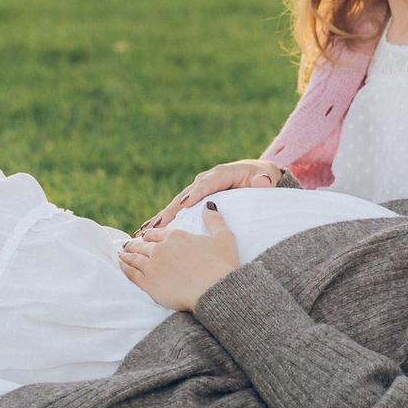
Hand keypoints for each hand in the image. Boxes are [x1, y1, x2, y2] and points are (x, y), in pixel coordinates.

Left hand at [117, 206, 241, 311]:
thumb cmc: (223, 265)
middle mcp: (161, 248)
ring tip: (121, 255)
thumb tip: (208, 204)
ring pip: (134, 257)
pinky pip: (131, 273)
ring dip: (127, 255)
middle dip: (135, 244)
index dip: (151, 235)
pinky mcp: (148, 283)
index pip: (158, 233)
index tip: (146, 236)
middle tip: (128, 245)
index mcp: (177, 236)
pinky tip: (121, 266)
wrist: (216, 290)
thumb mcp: (224, 237)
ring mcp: (153, 265)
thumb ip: (215, 219)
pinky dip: (124, 268)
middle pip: (143, 244)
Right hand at [144, 159, 284, 228]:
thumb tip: (262, 180)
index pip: (206, 184)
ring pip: (176, 205)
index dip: (195, 194)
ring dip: (161, 218)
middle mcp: (204, 181)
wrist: (256, 176)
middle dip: (171, 210)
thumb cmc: (260, 179)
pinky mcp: (193, 201)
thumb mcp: (264, 179)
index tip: (184, 204)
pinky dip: (163, 221)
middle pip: (185, 196)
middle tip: (157, 225)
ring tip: (144, 231)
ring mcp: (196, 191)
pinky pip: (177, 211)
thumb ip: (262, 181)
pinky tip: (145, 232)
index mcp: (221, 174)